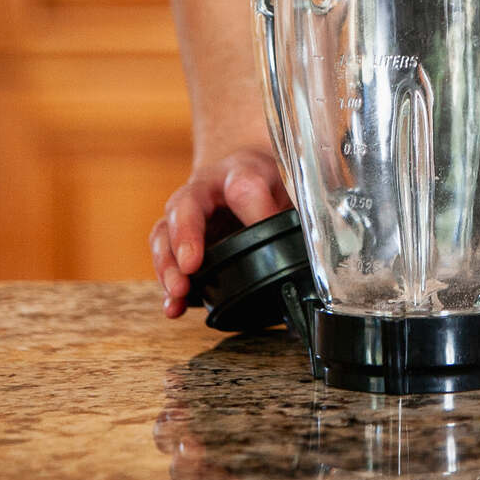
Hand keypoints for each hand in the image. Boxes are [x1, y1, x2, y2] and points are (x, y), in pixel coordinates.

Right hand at [150, 149, 289, 318]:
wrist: (241, 173)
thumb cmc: (267, 183)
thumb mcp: (289, 186)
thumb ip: (297, 208)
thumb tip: (316, 238)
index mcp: (241, 172)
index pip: (244, 185)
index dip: (252, 210)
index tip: (264, 232)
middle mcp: (205, 190)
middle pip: (186, 206)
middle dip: (186, 236)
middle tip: (191, 265)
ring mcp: (185, 214)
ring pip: (164, 233)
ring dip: (169, 265)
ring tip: (178, 291)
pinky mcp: (176, 241)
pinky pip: (163, 260)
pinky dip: (166, 287)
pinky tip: (174, 307)